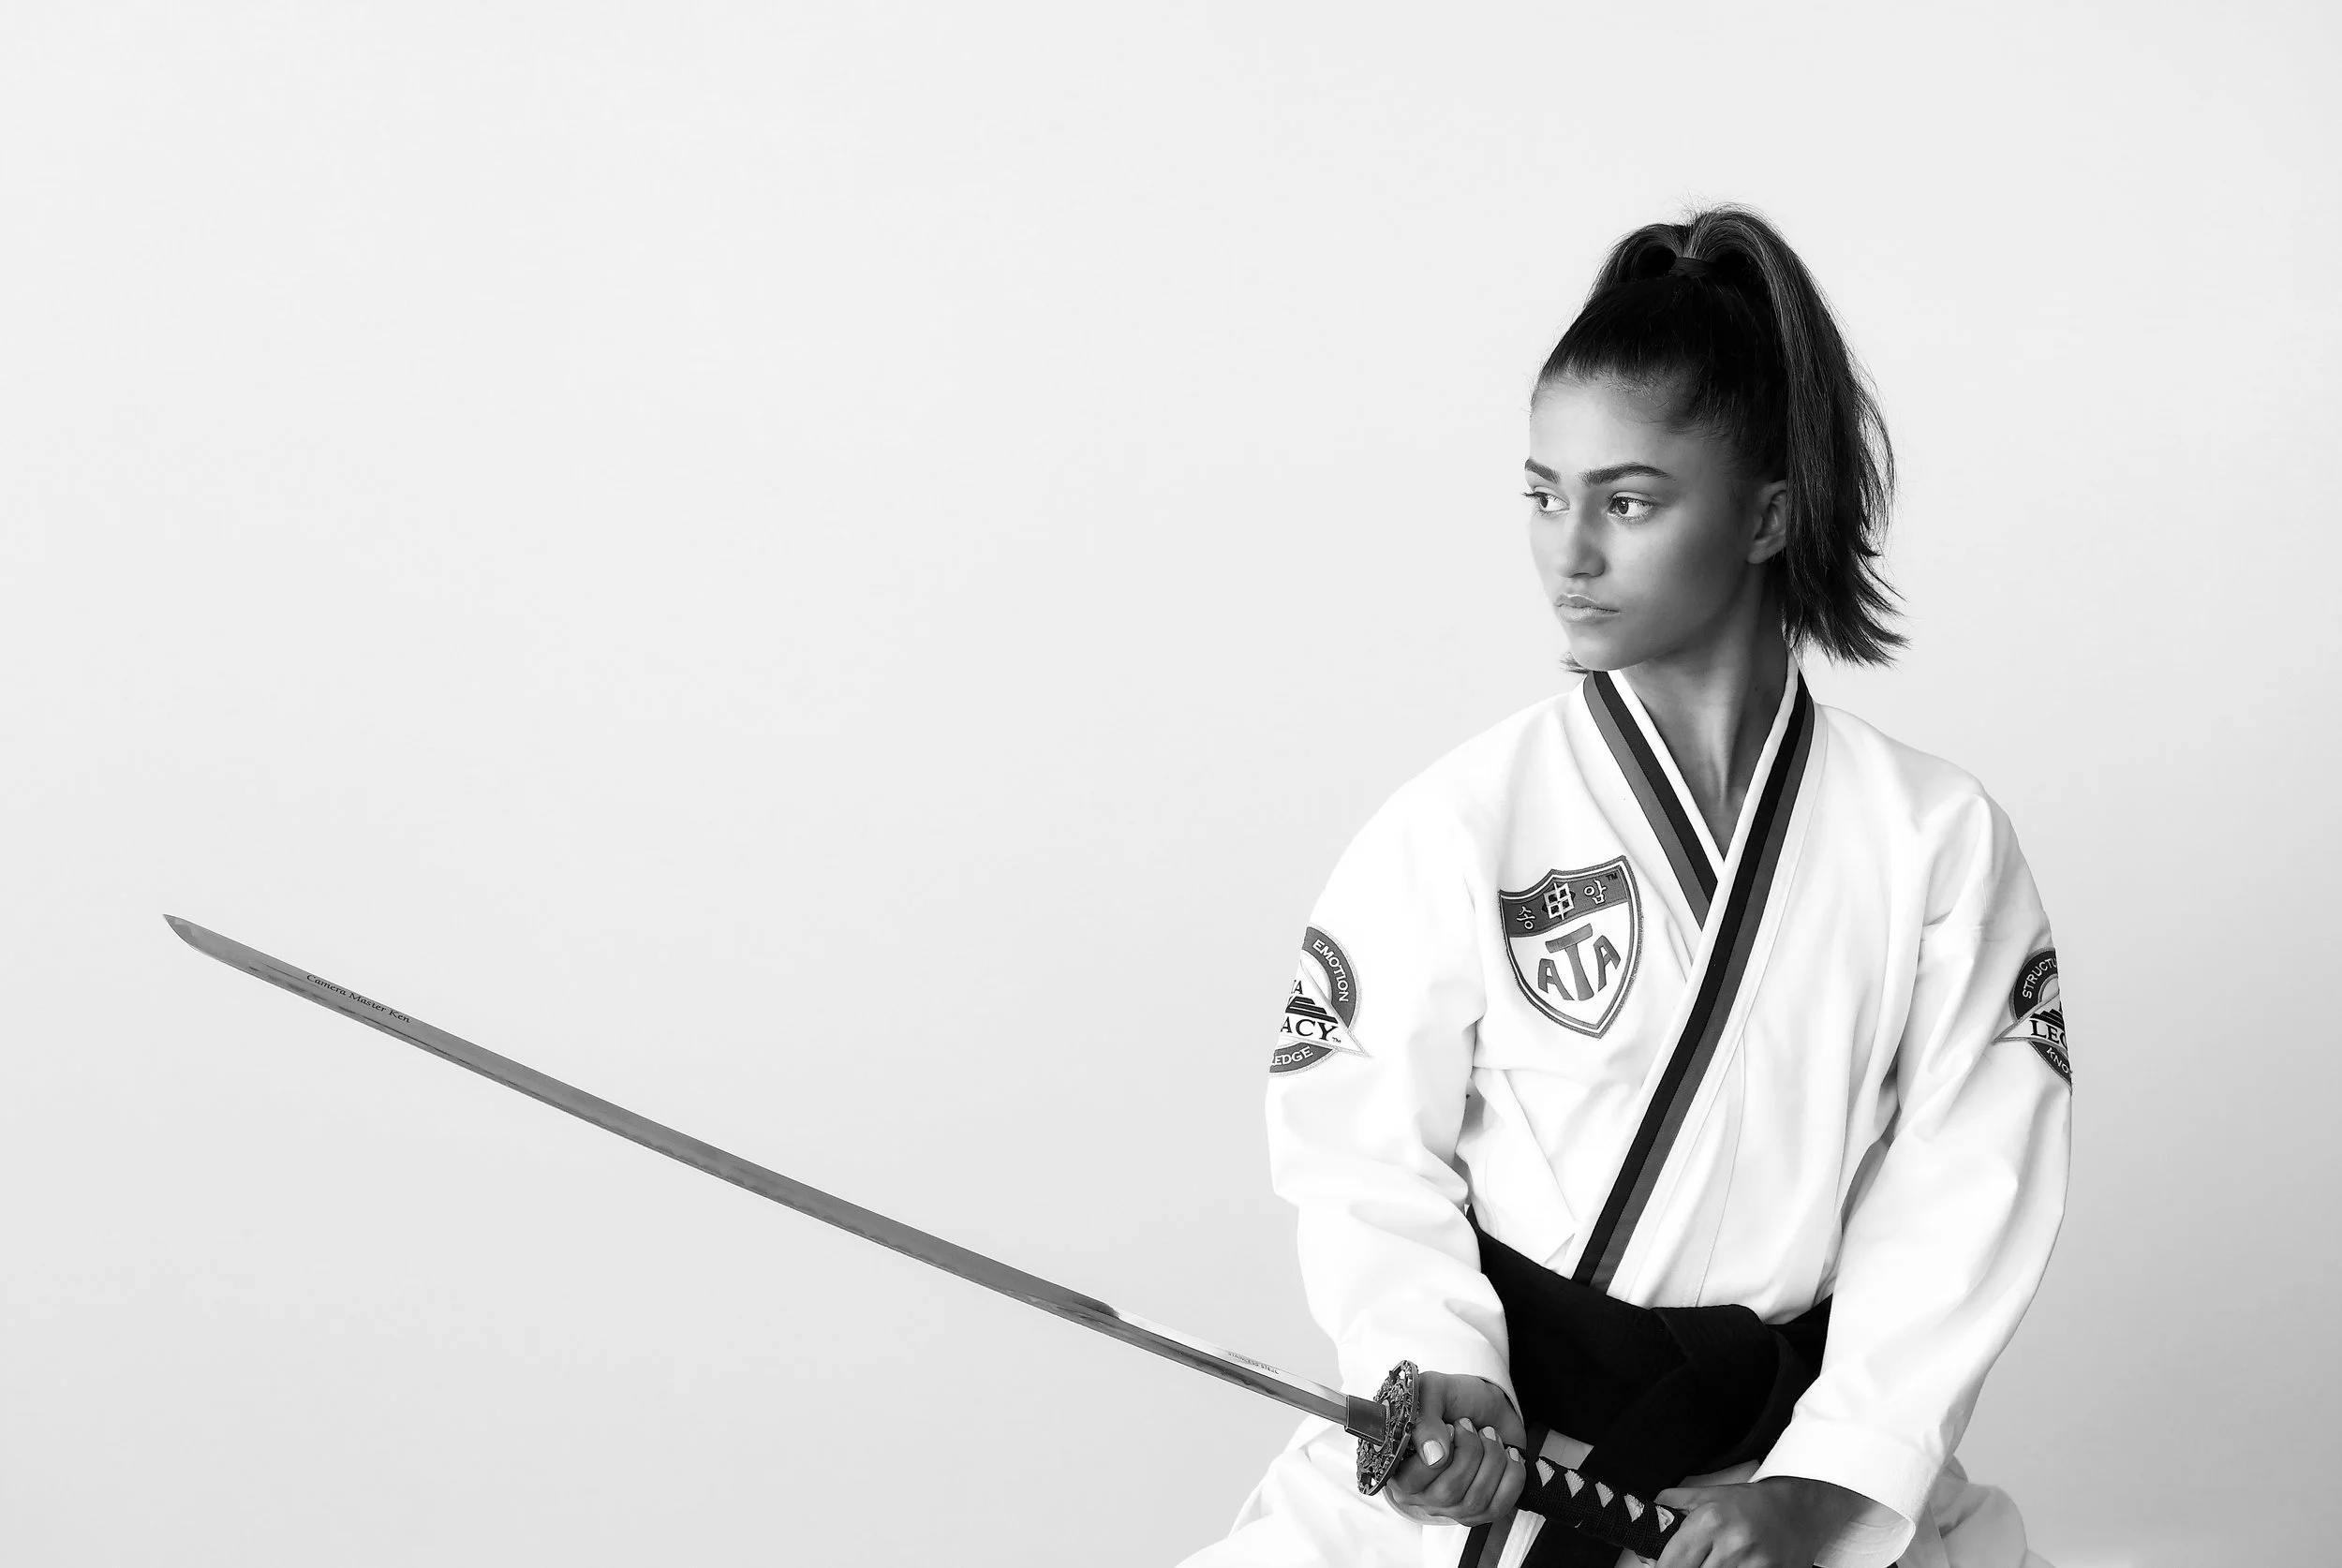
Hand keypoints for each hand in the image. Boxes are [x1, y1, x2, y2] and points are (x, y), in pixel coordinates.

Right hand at [1383, 1372, 1527, 1528]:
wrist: (1488, 1404)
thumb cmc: (1455, 1398)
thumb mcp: (1432, 1390)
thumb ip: (1423, 1417)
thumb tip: (1434, 1454)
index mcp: (1399, 1466)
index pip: (1409, 1481)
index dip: (1436, 1456)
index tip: (1450, 1427)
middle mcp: (1422, 1493)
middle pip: (1446, 1494)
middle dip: (1470, 1453)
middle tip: (1471, 1427)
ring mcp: (1452, 1506)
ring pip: (1474, 1502)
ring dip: (1492, 1460)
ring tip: (1490, 1436)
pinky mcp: (1481, 1510)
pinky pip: (1498, 1509)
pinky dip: (1511, 1477)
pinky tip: (1507, 1454)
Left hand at [1651, 1475, 1865, 1567]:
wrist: (1798, 1508)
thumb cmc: (1750, 1503)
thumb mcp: (1708, 1494)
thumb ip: (1673, 1504)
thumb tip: (1649, 1519)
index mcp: (1710, 1520)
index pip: (1672, 1562)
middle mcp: (1731, 1544)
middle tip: (1693, 1563)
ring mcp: (1753, 1563)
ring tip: (1713, 1563)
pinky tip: (1732, 1566)